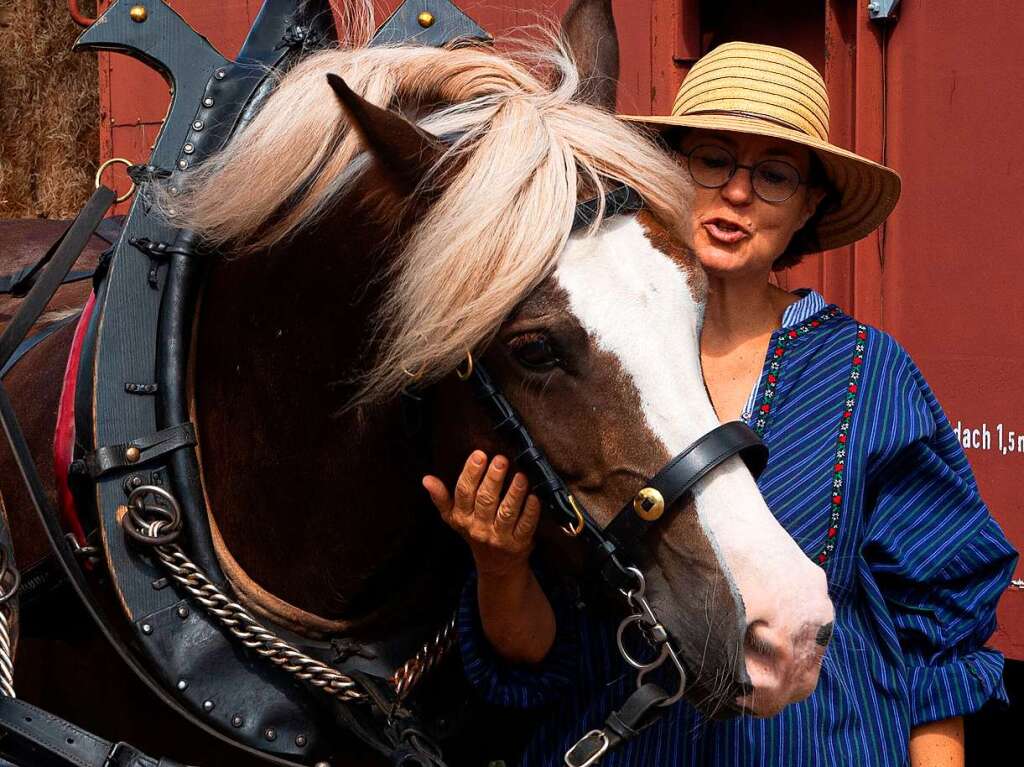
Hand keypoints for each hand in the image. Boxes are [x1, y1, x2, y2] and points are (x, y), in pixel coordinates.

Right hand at [423, 450, 541, 576]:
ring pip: (506, 513)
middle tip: (501, 460)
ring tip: (520, 476)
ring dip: (514, 494)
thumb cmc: (475, 531)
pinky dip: (530, 512)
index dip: (471, 473)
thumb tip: (426, 479)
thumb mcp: (454, 517)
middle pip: (485, 500)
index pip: (464, 492)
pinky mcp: (519, 544)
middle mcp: (479, 527)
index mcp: (462, 517)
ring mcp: (499, 537)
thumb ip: (441, 497)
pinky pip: (525, 526)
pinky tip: (534, 497)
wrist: (496, 566)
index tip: (479, 454)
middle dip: (493, 479)